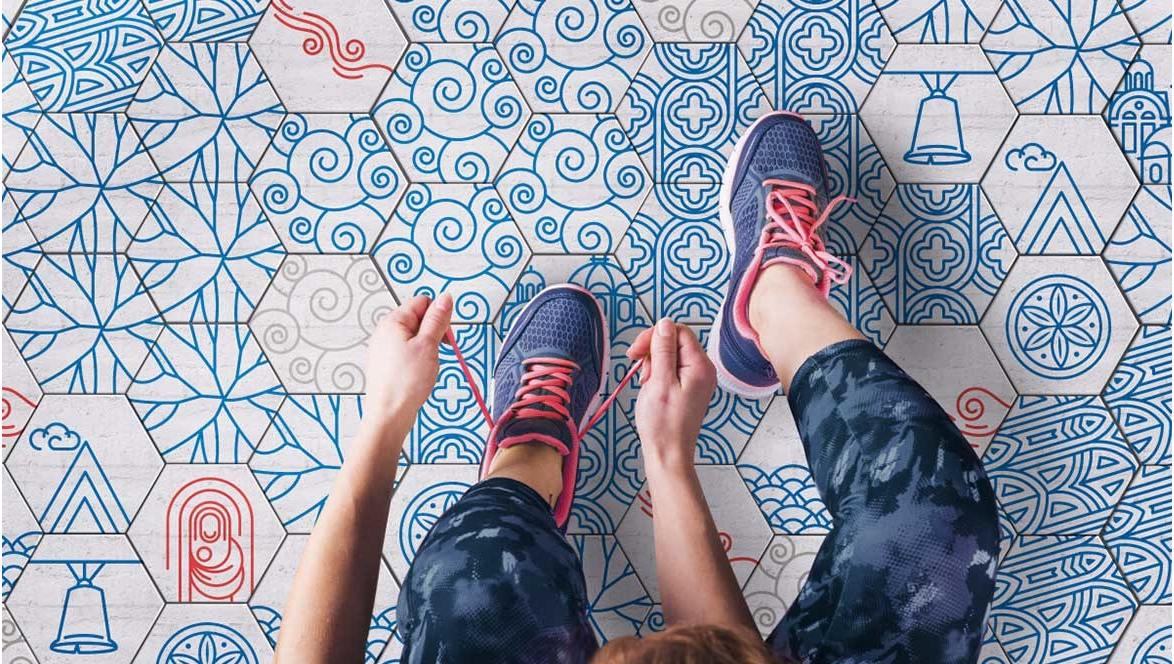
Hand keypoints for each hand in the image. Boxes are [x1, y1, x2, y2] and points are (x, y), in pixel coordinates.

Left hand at [363, 293, 452, 429]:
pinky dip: (419, 359)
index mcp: (393, 322)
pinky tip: (420, 373)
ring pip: (415, 337)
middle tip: (436, 352)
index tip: (444, 335)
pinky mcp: (388, 364)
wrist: (389, 415)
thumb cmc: (405, 383)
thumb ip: (437, 320)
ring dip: (428, 348)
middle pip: (418, 319)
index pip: (422, 302)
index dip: (438, 315)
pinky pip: (409, 352)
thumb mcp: (428, 345)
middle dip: (434, 333)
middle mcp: (385, 332)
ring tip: (427, 365)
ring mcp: (385, 349)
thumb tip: (446, 298)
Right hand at [626, 318, 716, 471]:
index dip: (655, 336)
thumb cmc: (664, 424)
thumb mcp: (659, 382)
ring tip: (648, 385)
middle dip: (653, 352)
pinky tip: (651, 388)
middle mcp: (703, 369)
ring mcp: (696, 379)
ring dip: (653, 364)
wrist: (668, 453)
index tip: (636, 351)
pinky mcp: (687, 387)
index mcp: (700, 366)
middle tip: (640, 370)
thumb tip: (664, 323)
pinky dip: (657, 374)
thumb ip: (663, 350)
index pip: (678, 331)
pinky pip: (670, 369)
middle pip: (674, 341)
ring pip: (670, 355)